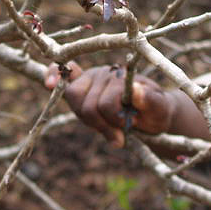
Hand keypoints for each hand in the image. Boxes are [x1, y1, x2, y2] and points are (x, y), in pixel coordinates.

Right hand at [44, 62, 174, 146]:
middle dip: (102, 126)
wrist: (154, 111)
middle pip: (87, 106)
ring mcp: (90, 77)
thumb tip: (136, 91)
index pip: (104, 104)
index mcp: (121, 77)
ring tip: (110, 130)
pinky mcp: (81, 84)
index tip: (124, 133)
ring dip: (91, 121)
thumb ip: (151, 101)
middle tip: (121, 136)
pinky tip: (49, 83)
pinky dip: (53, 75)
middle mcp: (103, 74)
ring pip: (75, 101)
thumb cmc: (156, 110)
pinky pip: (64, 73)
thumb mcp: (160, 109)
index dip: (113, 122)